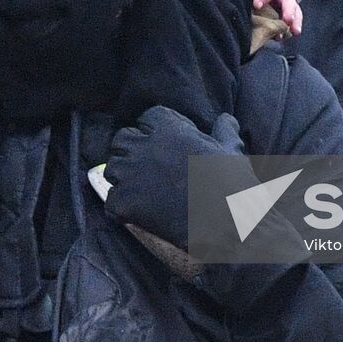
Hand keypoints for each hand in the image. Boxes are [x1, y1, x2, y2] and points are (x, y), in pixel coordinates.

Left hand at [105, 106, 244, 248]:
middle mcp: (145, 147)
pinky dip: (121, 208)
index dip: (153, 130)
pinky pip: (111, 201)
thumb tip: (227, 118)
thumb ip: (224, 131)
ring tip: (141, 191)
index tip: (161, 144)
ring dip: (123, 178)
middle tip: (145, 167)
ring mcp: (132, 175)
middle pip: (121, 140)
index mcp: (169, 129)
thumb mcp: (231, 150)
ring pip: (112, 169)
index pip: (147, 117)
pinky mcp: (126, 203)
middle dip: (130, 150)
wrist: (226, 224)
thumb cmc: (231, 185)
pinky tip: (139, 213)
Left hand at [235, 0, 302, 35]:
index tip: (256, 5)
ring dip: (295, 20)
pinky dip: (288, 28)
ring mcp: (283, 0)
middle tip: (287, 21)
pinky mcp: (283, 9)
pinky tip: (283, 37)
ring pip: (293, 9)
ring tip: (295, 33)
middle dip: (289, 10)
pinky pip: (290, 18)